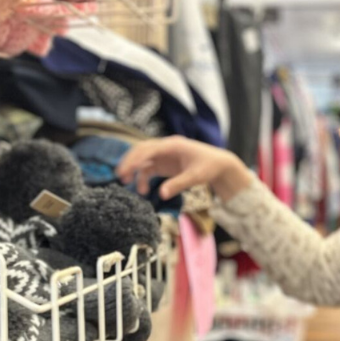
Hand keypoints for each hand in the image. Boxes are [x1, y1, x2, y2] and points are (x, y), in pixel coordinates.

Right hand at [116, 136, 252, 201]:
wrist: (219, 166)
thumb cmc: (209, 167)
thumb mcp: (196, 177)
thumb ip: (178, 184)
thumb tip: (161, 195)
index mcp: (172, 145)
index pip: (148, 149)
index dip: (136, 159)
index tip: (126, 170)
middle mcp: (165, 148)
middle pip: (141, 150)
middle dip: (129, 162)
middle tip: (120, 176)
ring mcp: (163, 155)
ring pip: (142, 159)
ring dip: (133, 170)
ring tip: (127, 183)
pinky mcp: (164, 164)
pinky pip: (148, 169)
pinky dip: (143, 178)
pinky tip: (143, 191)